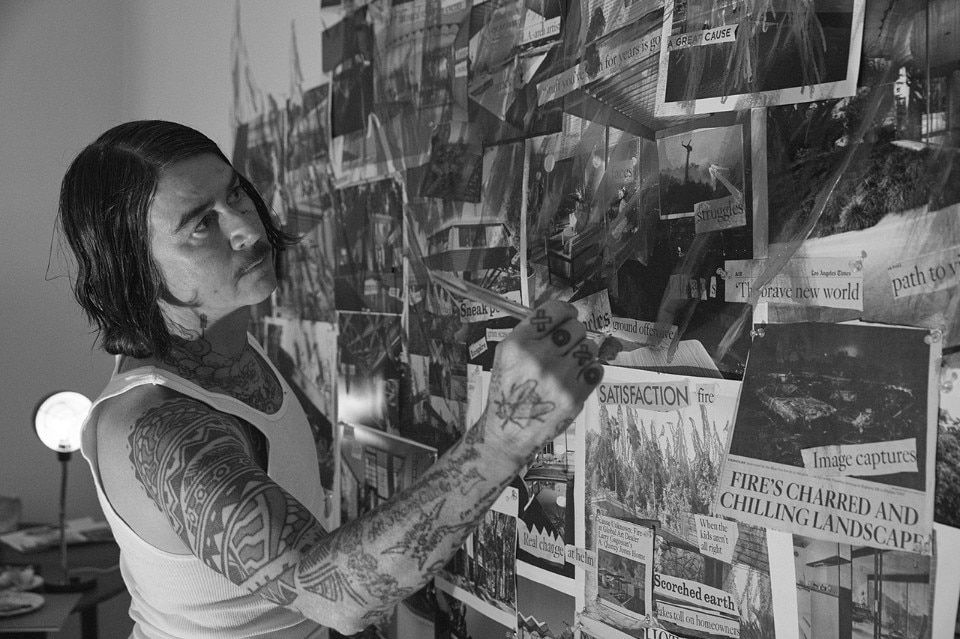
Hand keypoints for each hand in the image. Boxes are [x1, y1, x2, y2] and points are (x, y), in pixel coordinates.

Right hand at [481, 300, 602, 463]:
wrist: (508, 432)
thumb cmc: (509, 391)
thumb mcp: (505, 355)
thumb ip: (531, 332)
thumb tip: (564, 314)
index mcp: (518, 344)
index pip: (553, 311)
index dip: (565, 311)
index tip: (568, 316)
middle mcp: (538, 358)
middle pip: (576, 327)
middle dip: (574, 334)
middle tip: (567, 345)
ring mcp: (558, 377)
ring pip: (589, 347)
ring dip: (583, 353)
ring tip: (570, 364)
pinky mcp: (574, 396)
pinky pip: (597, 369)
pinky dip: (589, 371)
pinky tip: (575, 378)